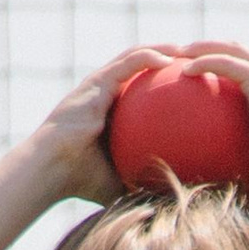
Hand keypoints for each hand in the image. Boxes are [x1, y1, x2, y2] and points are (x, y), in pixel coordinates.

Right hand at [29, 46, 176, 205]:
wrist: (53, 168)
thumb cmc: (81, 181)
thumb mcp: (120, 183)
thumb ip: (142, 184)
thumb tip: (171, 200)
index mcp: (111, 113)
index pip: (141, 93)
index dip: (164, 85)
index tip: (190, 87)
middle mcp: (106, 93)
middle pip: (140, 67)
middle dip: (168, 59)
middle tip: (194, 61)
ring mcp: (101, 84)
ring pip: (136, 56)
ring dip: (162, 49)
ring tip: (186, 49)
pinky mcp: (97, 81)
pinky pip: (128, 63)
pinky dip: (149, 57)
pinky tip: (170, 59)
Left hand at [169, 40, 248, 202]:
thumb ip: (240, 177)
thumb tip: (217, 198)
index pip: (248, 69)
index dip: (225, 63)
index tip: (202, 70)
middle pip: (237, 50)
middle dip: (210, 46)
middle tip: (184, 54)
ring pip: (229, 49)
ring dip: (202, 47)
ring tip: (178, 53)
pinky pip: (226, 64)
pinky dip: (205, 62)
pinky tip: (184, 70)